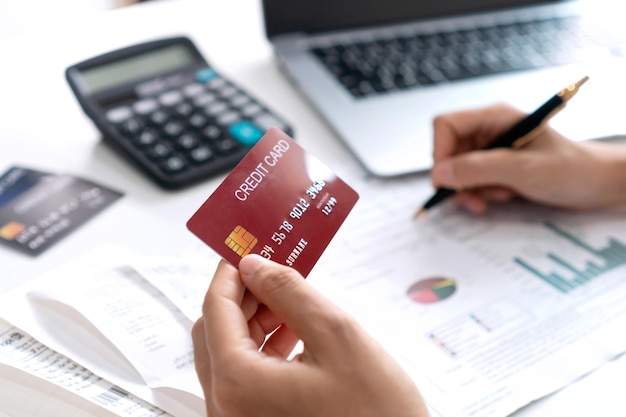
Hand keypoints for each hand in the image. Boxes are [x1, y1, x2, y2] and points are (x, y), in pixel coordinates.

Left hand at [192, 255, 428, 416]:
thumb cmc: (376, 414)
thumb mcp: (338, 335)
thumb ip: (289, 292)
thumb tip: (256, 266)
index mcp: (239, 383)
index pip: (215, 309)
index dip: (231, 271)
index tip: (247, 248)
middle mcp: (227, 407)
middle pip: (216, 331)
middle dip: (243, 295)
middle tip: (272, 270)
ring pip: (229, 353)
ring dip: (254, 320)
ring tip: (289, 300)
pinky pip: (244, 376)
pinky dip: (262, 347)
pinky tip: (293, 332)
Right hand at [430, 103, 625, 212]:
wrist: (598, 184)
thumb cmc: (572, 169)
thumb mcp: (524, 169)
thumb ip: (479, 169)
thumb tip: (440, 173)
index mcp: (494, 117)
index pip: (446, 126)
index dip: (440, 152)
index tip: (446, 179)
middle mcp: (489, 130)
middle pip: (448, 151)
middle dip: (456, 178)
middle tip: (473, 197)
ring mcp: (491, 149)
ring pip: (456, 170)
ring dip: (469, 189)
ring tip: (494, 197)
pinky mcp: (495, 167)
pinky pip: (470, 180)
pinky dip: (478, 193)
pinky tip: (500, 197)